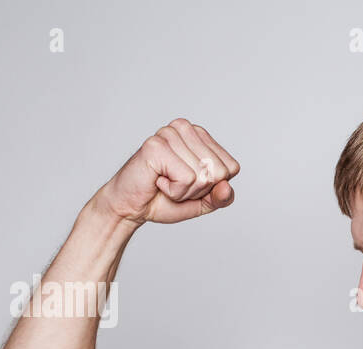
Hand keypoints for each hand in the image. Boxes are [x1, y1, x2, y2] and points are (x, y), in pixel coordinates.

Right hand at [94, 118, 240, 224]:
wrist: (131, 207)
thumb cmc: (164, 200)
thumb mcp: (202, 202)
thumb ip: (221, 197)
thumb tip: (226, 187)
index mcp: (200, 136)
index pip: (232, 168)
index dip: (213, 187)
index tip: (189, 184)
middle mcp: (186, 128)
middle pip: (220, 172)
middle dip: (199, 190)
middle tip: (175, 184)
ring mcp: (169, 134)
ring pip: (203, 176)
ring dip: (184, 191)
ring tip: (165, 182)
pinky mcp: (156, 146)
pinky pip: (186, 179)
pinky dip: (174, 191)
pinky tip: (158, 181)